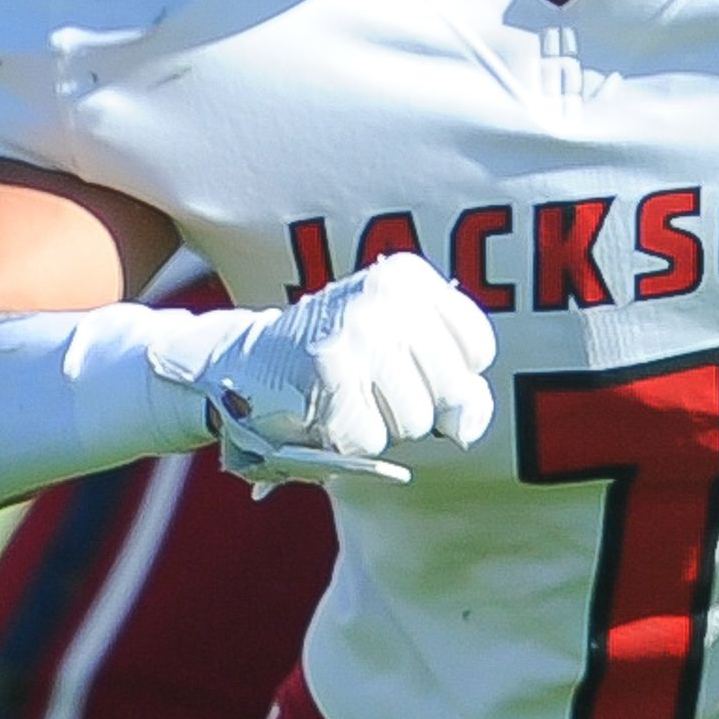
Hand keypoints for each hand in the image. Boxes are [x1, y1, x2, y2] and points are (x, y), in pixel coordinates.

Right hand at [172, 253, 496, 490]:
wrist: (241, 365)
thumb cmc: (335, 364)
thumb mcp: (403, 354)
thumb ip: (457, 386)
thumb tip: (467, 426)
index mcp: (408, 277)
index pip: (477, 348)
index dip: (448, 374)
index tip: (402, 362)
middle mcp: (387, 295)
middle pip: (452, 389)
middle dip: (418, 405)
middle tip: (368, 383)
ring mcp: (359, 331)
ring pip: (416, 420)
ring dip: (382, 425)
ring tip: (345, 395)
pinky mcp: (329, 372)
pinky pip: (372, 439)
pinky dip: (349, 441)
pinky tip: (323, 412)